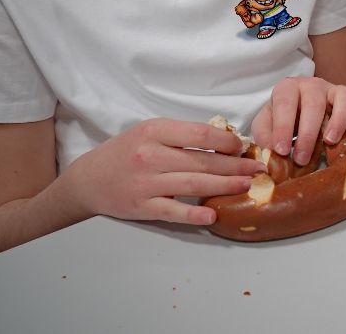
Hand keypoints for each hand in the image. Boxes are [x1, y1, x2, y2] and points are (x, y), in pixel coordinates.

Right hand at [62, 119, 265, 225]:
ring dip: (224, 185)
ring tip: (247, 184)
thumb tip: (222, 141)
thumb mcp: (150, 132)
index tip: (243, 147)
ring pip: (193, 183)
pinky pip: (173, 210)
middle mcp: (150, 155)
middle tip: (257, 168)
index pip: (199, 134)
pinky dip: (194, 213)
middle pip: (202, 160)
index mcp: (154, 131)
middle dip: (235, 165)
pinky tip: (213, 214)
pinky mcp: (142, 206)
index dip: (226, 141)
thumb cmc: (125, 152)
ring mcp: (146, 182)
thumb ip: (180, 135)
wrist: (88, 179)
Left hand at [250, 77, 345, 167]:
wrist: (298, 111)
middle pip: (314, 102)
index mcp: (288, 88)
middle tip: (301, 158)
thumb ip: (264, 136)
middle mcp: (313, 85)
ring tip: (330, 142)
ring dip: (338, 119)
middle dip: (307, 133)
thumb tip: (272, 153)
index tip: (281, 150)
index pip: (285, 103)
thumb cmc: (282, 120)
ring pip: (344, 95)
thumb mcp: (265, 125)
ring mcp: (335, 89)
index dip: (282, 127)